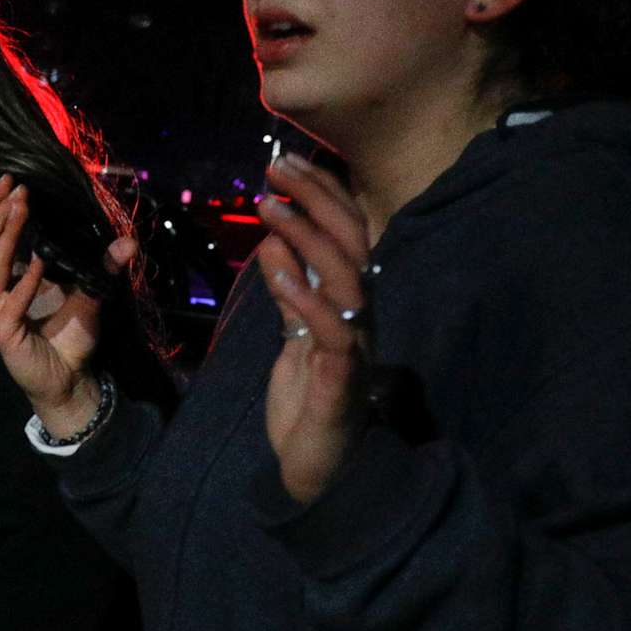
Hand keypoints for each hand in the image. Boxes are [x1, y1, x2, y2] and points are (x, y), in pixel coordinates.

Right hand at [0, 175, 131, 435]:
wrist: (69, 380)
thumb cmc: (70, 339)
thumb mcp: (90, 294)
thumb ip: (102, 267)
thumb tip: (128, 242)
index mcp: (9, 279)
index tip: (11, 180)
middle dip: (0, 214)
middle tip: (15, 186)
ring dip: (7, 237)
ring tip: (20, 209)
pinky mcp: (5, 333)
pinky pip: (11, 304)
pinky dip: (25, 283)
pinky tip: (37, 263)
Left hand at [254, 153, 373, 504]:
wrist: (318, 469)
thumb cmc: (309, 401)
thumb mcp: (292, 336)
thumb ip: (288, 292)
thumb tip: (274, 239)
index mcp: (350, 302)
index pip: (345, 234)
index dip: (320, 194)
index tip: (284, 161)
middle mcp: (362, 316)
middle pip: (352, 242)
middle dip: (316, 198)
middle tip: (276, 166)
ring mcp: (357, 344)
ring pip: (345, 277)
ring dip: (305, 237)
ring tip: (268, 208)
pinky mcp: (343, 378)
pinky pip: (330, 330)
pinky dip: (304, 296)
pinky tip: (275, 269)